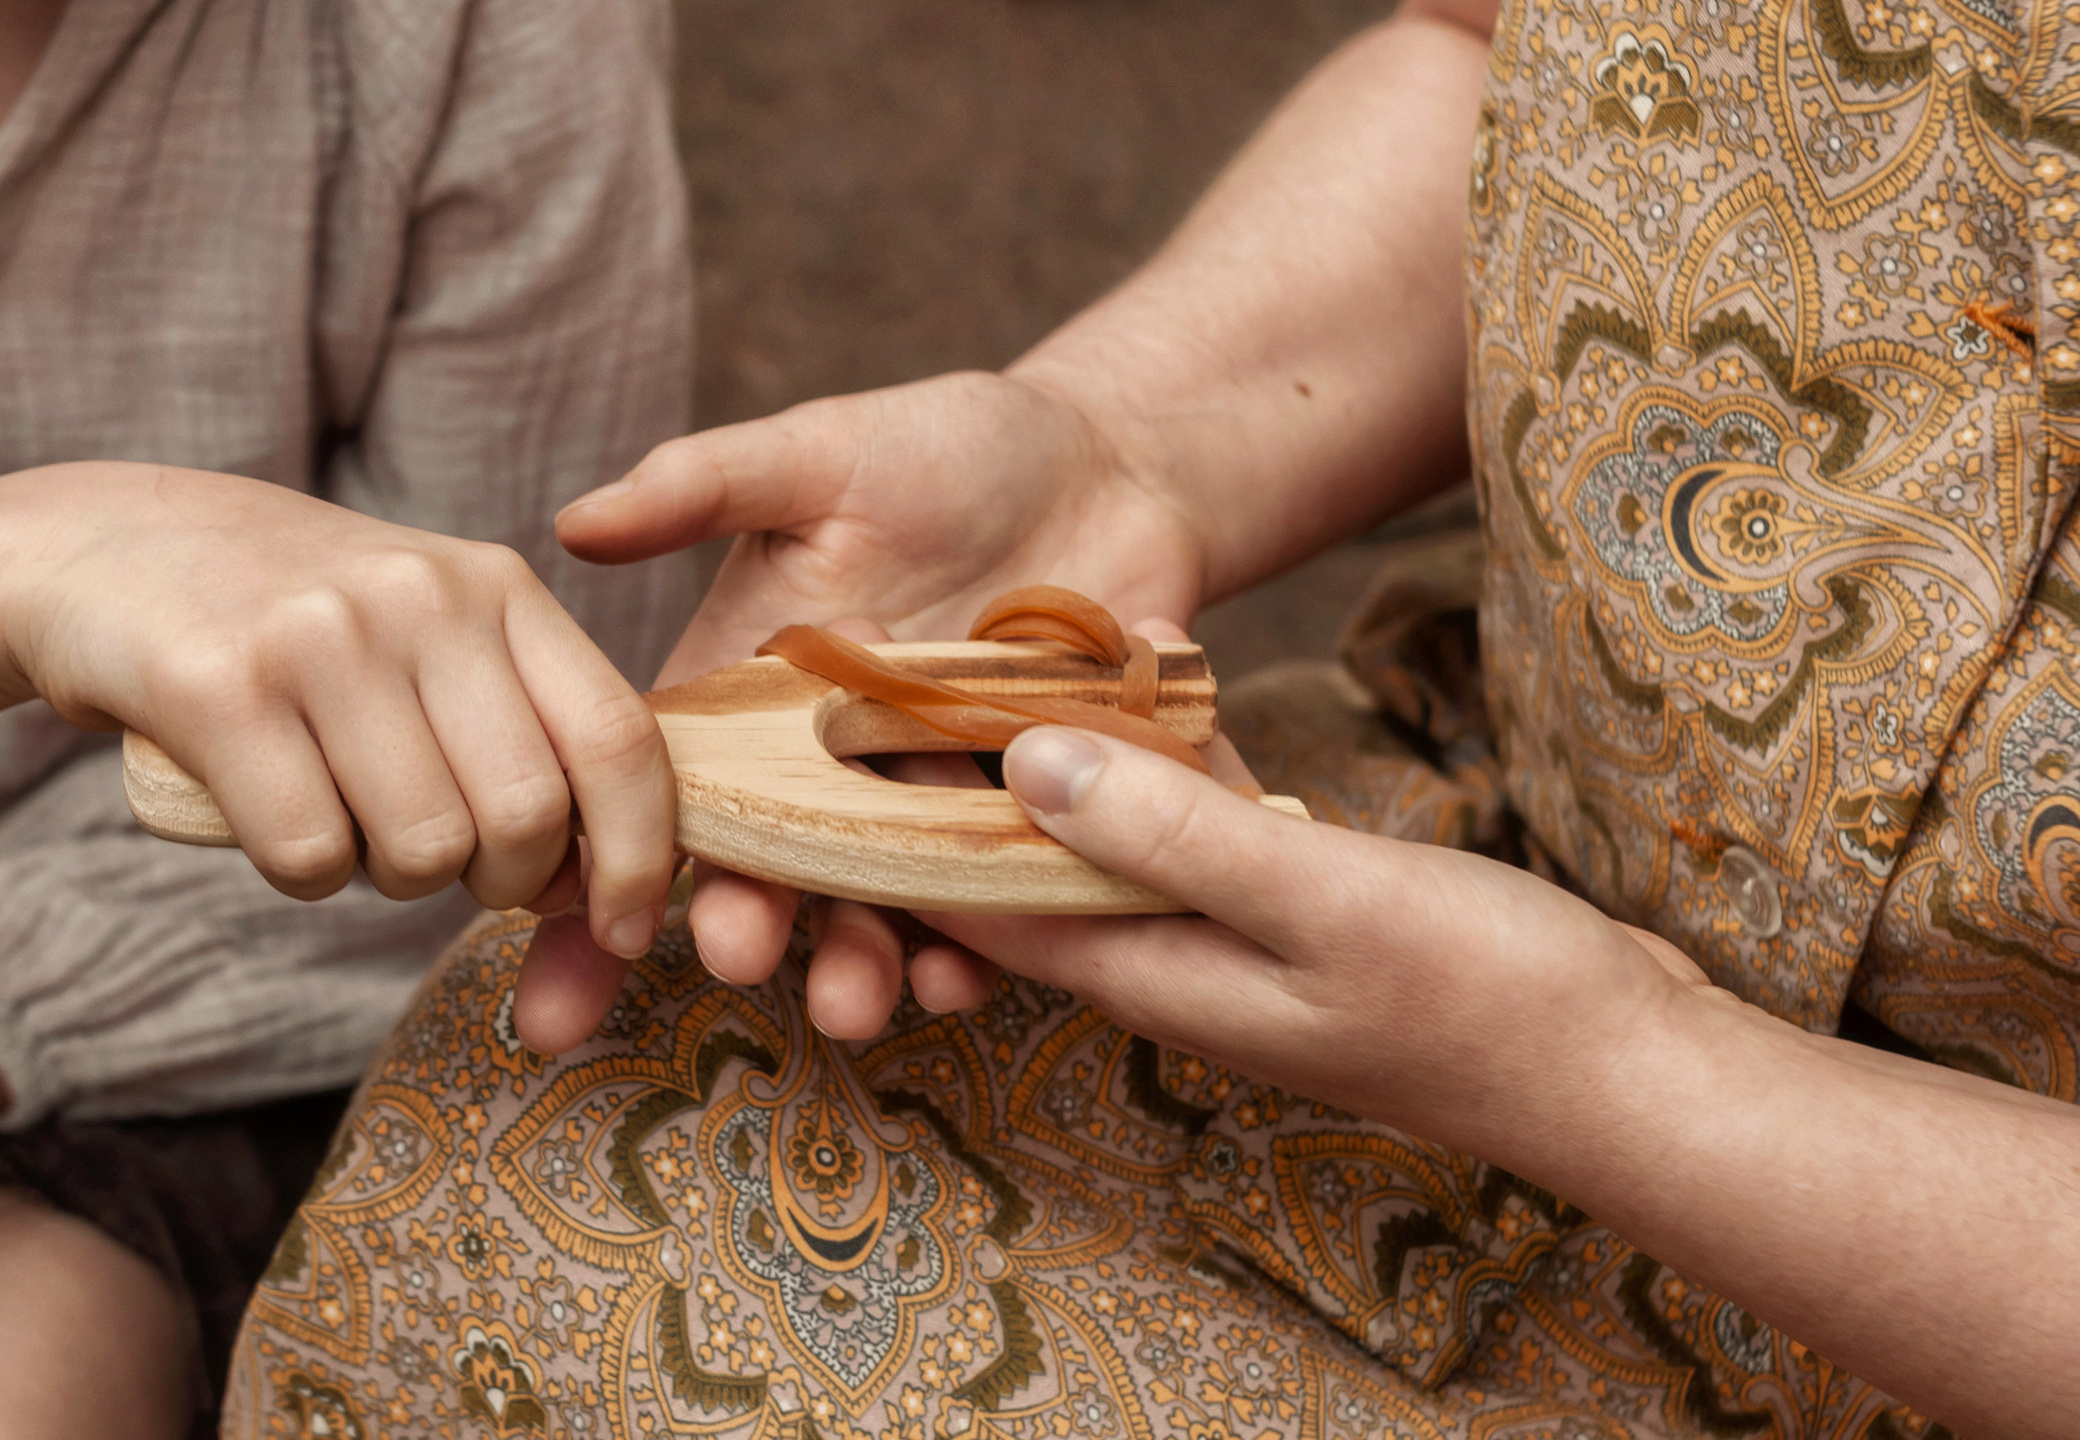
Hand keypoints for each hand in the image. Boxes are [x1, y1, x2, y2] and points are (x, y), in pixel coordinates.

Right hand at [0, 464, 681, 1002]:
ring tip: (338, 808)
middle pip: (524, 816)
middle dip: (493, 880)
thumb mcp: (425, 626)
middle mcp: (420, 597)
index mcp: (495, 585)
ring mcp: (320, 636)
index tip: (624, 927)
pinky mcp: (219, 688)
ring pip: (419, 850)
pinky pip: (309, 856)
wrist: (95, 547)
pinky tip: (265, 807)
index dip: (640, 855)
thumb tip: (599, 880)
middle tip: (434, 858)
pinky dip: (297, 871)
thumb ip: (520, 724)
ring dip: (383, 876)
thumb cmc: (291, 621)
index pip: (619, 739)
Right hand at [531, 372, 1209, 1040]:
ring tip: (852, 1002)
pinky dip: (984, 951)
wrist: (1118, 469)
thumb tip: (573, 524)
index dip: (616, 852)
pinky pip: (1001, 909)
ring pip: (879, 908)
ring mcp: (931, 806)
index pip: (671, 784)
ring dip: (857, 963)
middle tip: (737, 957)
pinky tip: (964, 977)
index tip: (574, 908)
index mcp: (761, 694)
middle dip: (747, 924)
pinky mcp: (1034, 826)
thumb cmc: (956, 446)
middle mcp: (835, 769)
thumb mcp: (823, 452)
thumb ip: (705, 485)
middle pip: (771, 868)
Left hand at [918, 725, 1709, 1154]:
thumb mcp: (1321, 896)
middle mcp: (1163, 968)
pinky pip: (1169, 846)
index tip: (822, 728)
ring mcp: (1224, 950)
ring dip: (1042, 777)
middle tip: (879, 669)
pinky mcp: (1280, 922)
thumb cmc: (1484, 995)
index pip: (972, 899)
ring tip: (974, 668)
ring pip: (1093, 854)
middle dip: (945, 788)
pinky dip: (1136, 783)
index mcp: (1148, 971)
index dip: (890, 820)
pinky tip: (1131, 714)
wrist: (1618, 1068)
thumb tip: (1024, 766)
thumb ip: (1174, 834)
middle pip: (1017, 874)